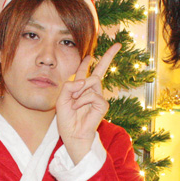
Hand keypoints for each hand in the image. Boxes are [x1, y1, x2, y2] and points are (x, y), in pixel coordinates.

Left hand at [56, 43, 120, 164]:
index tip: (91, 54)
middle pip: (100, 69)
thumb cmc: (66, 119)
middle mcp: (90, 90)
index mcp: (79, 88)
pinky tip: (78, 108)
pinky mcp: (102, 104)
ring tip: (75, 103)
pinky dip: (82, 100)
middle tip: (118, 45)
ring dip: (80, 91)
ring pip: (92, 81)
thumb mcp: (61, 99)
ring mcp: (97, 96)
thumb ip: (69, 86)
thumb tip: (84, 80)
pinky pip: (92, 94)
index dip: (87, 62)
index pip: (84, 72)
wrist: (72, 134)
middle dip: (109, 56)